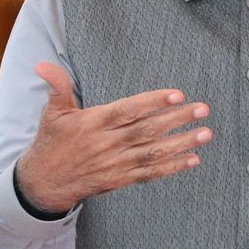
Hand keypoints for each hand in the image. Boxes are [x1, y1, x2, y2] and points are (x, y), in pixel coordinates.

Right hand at [16, 62, 211, 212]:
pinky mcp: (120, 179)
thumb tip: (43, 65)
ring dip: (182, 143)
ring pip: (153, 153)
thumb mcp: (52, 112)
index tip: (176, 95)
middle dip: (177, 119)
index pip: (127, 110)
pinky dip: (172, 167)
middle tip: (202, 109)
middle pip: (147, 130)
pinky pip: (150, 173)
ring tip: (205, 133)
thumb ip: (57, 86)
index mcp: (93, 123)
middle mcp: (107, 144)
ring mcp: (116, 163)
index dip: (152, 102)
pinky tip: (192, 159)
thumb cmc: (51, 143)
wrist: (44, 183)